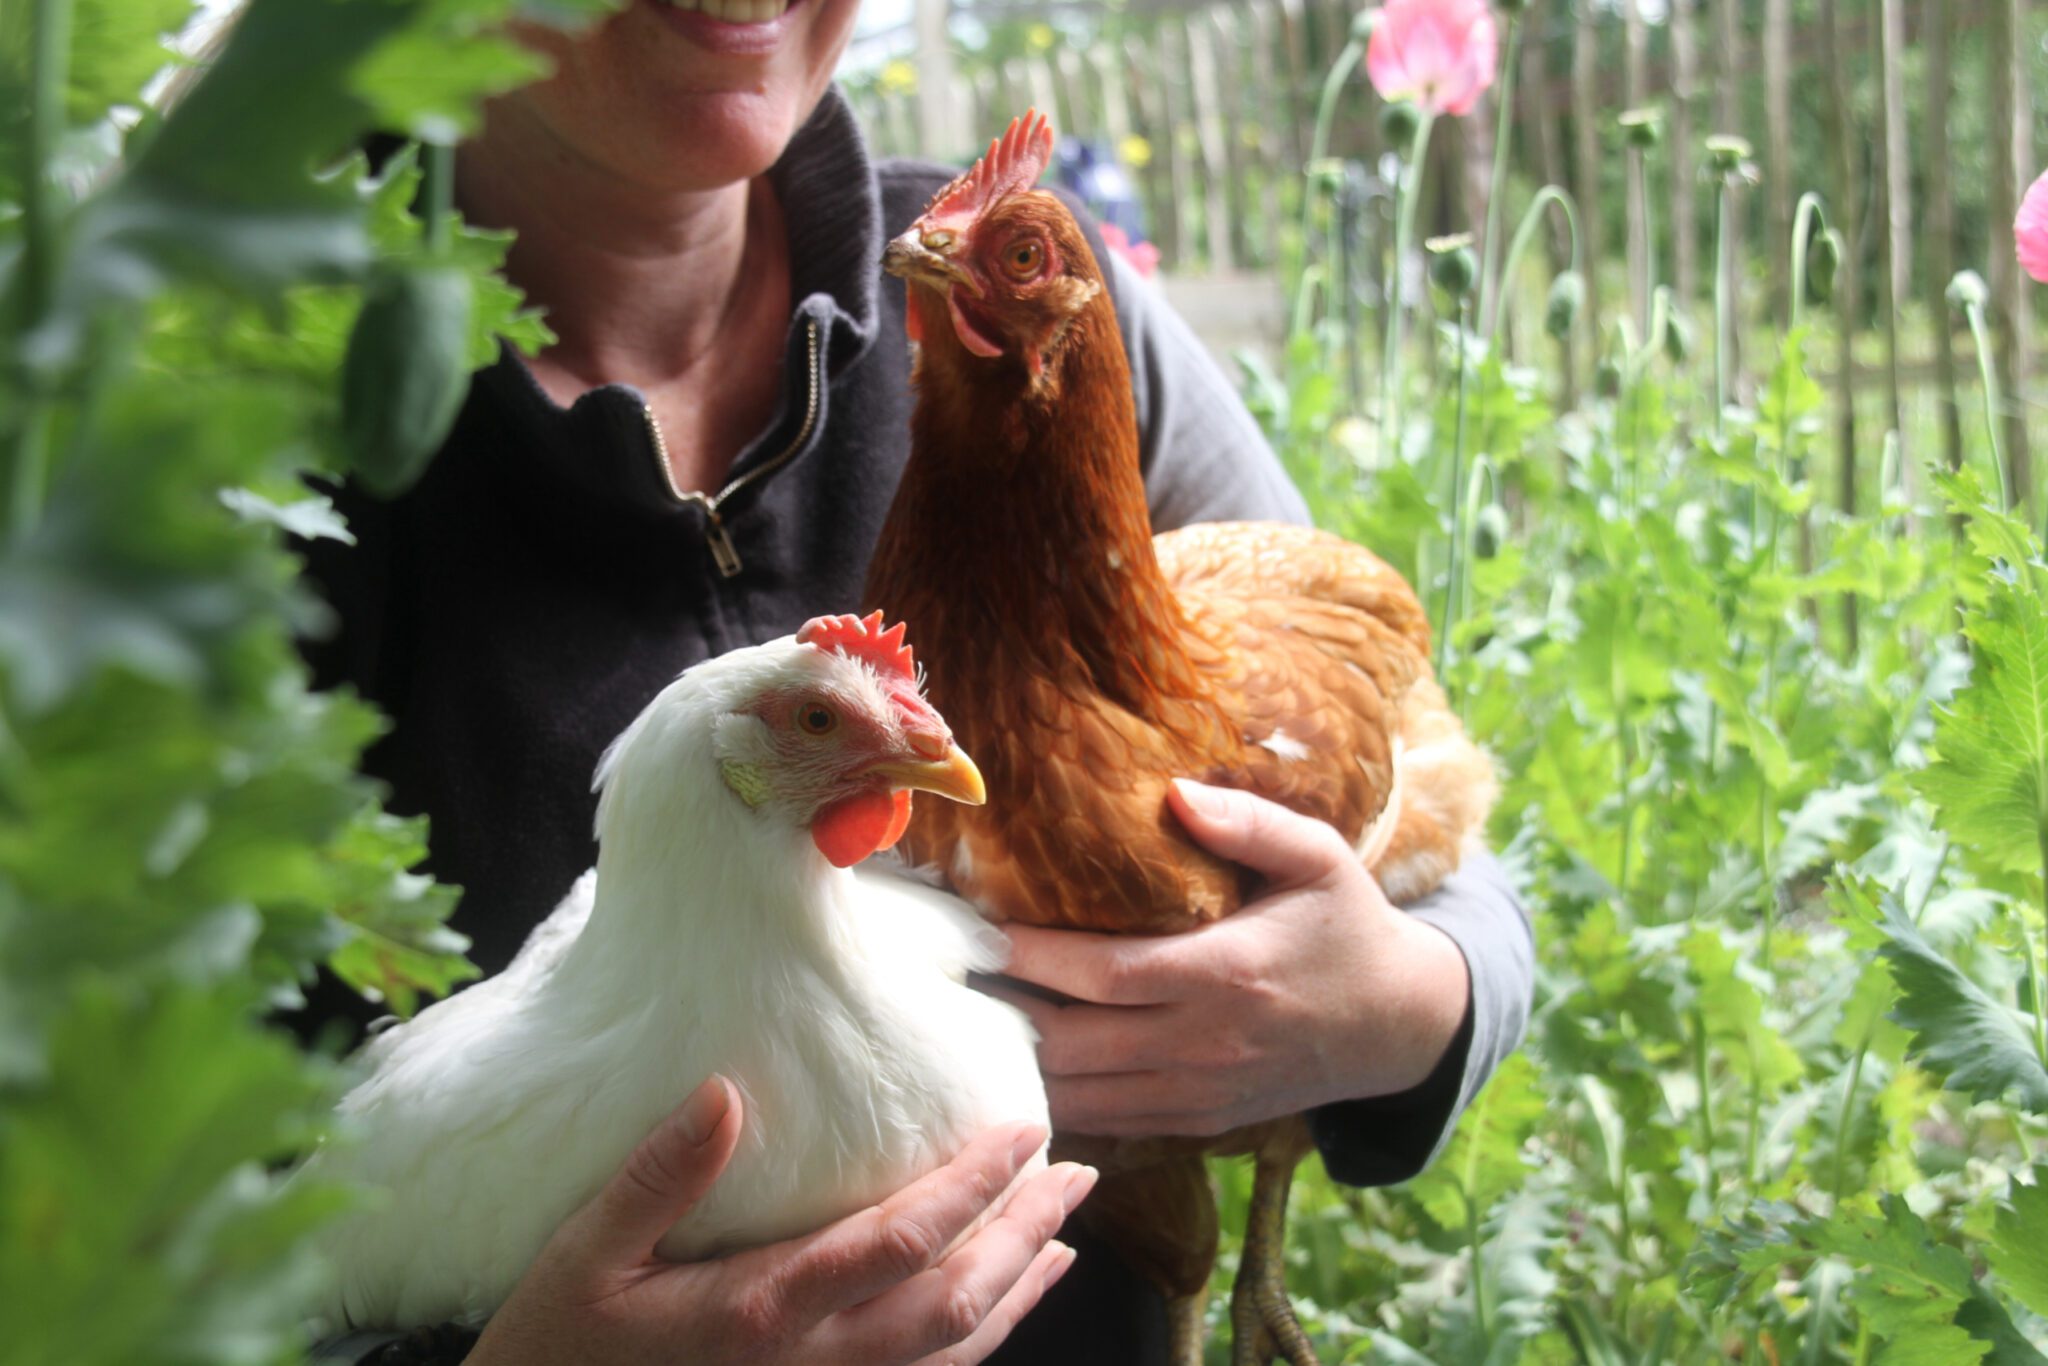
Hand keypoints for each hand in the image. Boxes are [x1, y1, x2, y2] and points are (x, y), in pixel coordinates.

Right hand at [469, 1076, 1094, 1365]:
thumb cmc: (554, 1348)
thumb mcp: (584, 1254)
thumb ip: (659, 1176)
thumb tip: (727, 1093)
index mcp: (762, 1309)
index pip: (899, 1242)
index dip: (973, 1186)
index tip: (1024, 1130)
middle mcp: (810, 1363)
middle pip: (952, 1301)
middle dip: (1024, 1233)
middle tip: (1078, 1174)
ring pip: (950, 1353)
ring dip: (1016, 1290)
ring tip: (1063, 1235)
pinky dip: (976, 1343)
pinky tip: (995, 1310)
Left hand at [989, 778, 1470, 1137]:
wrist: (1400, 1025)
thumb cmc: (1348, 928)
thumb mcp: (1320, 859)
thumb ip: (1249, 823)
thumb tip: (1174, 793)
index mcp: (1225, 974)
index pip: (1103, 976)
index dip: (1033, 956)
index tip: (980, 928)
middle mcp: (1205, 1044)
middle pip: (1074, 1043)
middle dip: (1005, 1011)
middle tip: (950, 977)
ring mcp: (1199, 1093)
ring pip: (1082, 1094)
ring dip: (1021, 1062)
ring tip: (967, 1020)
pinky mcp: (1199, 1120)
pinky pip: (1110, 1119)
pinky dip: (1060, 1097)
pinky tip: (1021, 1064)